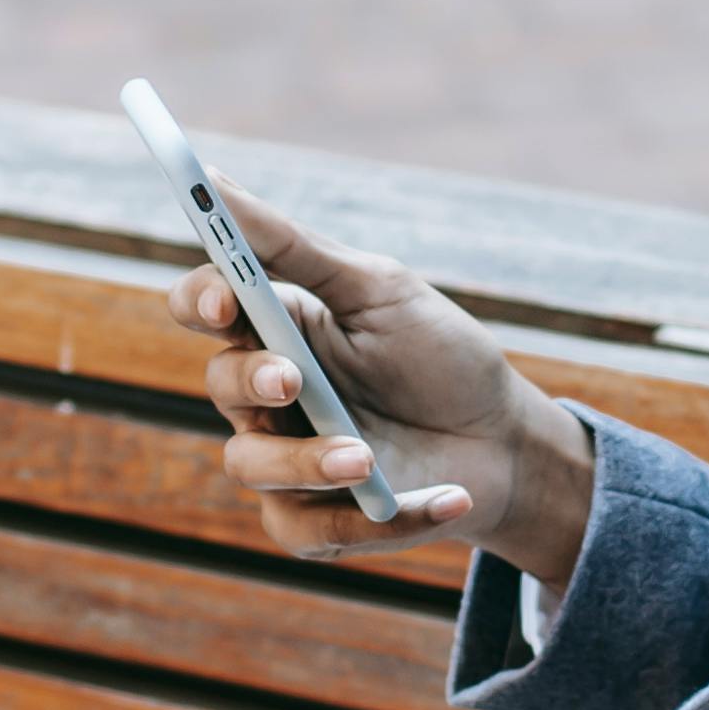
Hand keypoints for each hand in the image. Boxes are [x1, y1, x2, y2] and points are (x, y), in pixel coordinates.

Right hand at [172, 182, 595, 581]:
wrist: (508, 441)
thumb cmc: (441, 356)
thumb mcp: (379, 290)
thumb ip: (293, 246)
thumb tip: (212, 176)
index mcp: (277, 325)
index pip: (203, 307)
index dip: (200, 301)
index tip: (225, 300)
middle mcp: (269, 394)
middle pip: (220, 385)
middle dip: (252, 382)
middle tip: (295, 381)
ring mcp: (289, 460)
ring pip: (249, 465)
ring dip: (305, 462)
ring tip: (367, 460)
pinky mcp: (319, 520)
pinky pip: (306, 532)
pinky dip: (378, 520)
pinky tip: (444, 499)